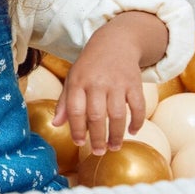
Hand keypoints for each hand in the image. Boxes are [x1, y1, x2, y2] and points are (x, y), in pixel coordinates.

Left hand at [51, 11, 168, 154]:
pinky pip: (138, 106)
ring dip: (116, 134)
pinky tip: (132, 132)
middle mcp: (97, 82)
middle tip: (98, 152)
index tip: (79, 143)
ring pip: (118, 114)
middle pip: (96, 116)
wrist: (115, 42)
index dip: (76, 129)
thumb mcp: (72, 78)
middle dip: (97, 138)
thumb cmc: (89, 66)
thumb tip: (56, 124)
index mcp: (78, 82)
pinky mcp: (135, 83)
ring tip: (113, 147)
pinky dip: (137, 121)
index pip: (75, 110)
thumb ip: (64, 102)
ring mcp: (117, 83)